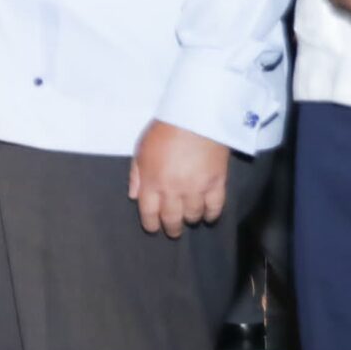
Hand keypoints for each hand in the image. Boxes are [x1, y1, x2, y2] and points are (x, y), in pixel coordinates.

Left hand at [130, 120, 229, 238]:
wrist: (196, 118)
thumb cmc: (164, 131)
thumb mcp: (141, 149)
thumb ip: (136, 174)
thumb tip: (134, 196)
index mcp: (152, 181)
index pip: (149, 212)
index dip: (151, 224)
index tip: (153, 228)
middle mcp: (173, 189)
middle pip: (172, 218)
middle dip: (171, 228)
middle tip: (173, 231)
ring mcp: (196, 188)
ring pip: (193, 214)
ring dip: (190, 219)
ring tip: (190, 219)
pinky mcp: (217, 183)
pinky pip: (215, 206)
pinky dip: (212, 214)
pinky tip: (209, 216)